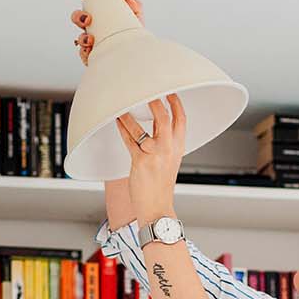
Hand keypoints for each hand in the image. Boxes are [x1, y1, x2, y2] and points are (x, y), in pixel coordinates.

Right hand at [71, 0, 142, 65]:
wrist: (137, 57)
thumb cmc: (135, 39)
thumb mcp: (136, 19)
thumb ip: (134, 5)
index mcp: (102, 16)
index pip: (90, 3)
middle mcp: (95, 28)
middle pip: (78, 19)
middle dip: (78, 16)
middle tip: (88, 18)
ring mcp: (91, 42)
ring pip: (80, 38)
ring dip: (82, 37)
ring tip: (91, 39)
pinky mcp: (91, 56)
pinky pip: (83, 54)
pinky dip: (85, 52)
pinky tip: (90, 50)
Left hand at [113, 95, 185, 222]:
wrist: (157, 208)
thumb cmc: (160, 187)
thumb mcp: (168, 162)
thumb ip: (164, 145)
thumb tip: (153, 128)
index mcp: (178, 148)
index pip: (181, 120)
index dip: (175, 103)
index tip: (169, 91)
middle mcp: (169, 149)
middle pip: (164, 118)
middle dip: (155, 101)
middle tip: (146, 90)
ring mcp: (155, 155)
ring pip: (142, 128)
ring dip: (130, 114)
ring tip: (122, 104)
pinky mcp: (141, 162)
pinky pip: (130, 140)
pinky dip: (122, 129)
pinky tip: (117, 121)